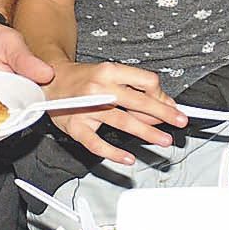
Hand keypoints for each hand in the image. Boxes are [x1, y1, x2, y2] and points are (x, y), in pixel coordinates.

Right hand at [44, 59, 186, 165]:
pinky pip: (96, 143)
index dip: (161, 95)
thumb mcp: (110, 74)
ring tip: (163, 140)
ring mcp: (87, 109)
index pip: (145, 82)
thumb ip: (135, 87)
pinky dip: (113, 153)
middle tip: (179, 121)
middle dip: (163, 113)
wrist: (50, 81)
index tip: (170, 105)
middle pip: (138, 101)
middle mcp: (99, 88)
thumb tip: (163, 102)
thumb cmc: (83, 79)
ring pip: (123, 121)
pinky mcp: (75, 127)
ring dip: (147, 133)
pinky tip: (128, 158)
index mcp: (109, 71)